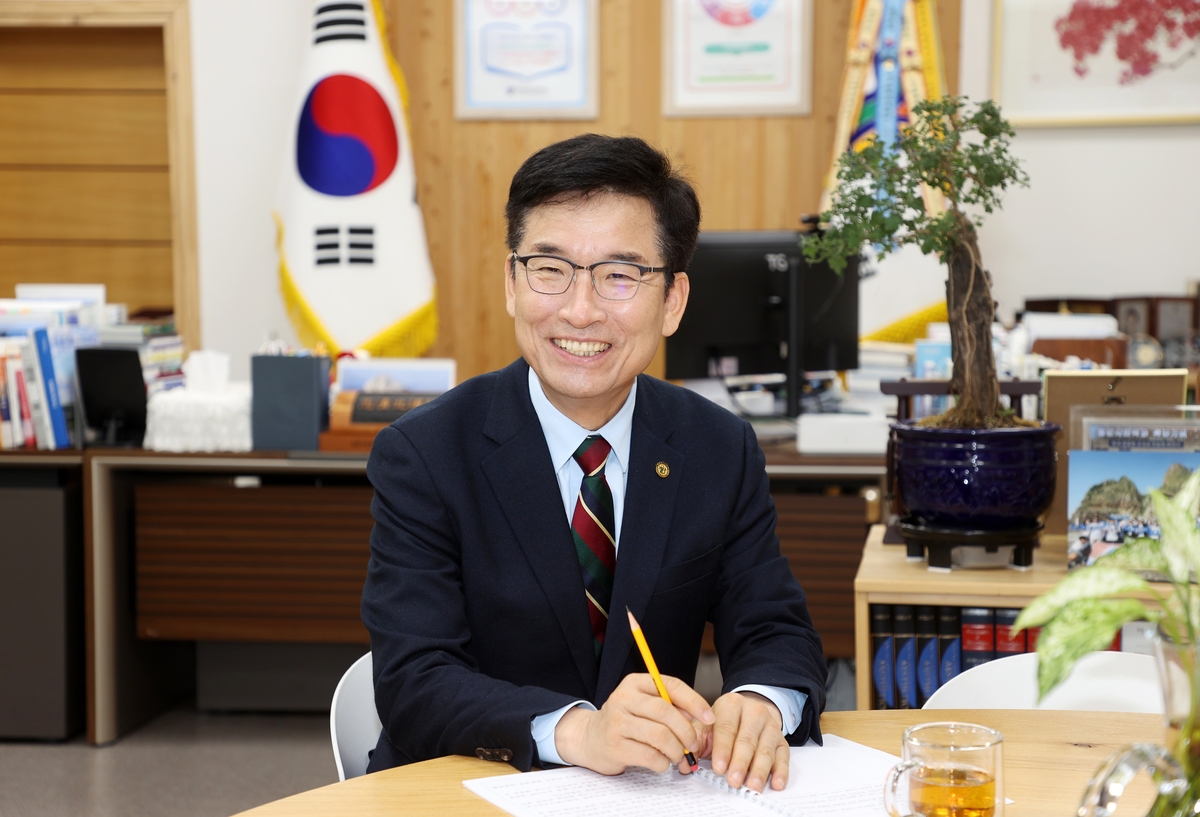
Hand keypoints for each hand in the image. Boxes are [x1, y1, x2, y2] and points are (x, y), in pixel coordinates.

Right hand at [554, 673, 714, 774]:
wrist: (591, 738)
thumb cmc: (626, 721)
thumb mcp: (644, 704)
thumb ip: (669, 705)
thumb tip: (700, 715)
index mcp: (635, 683)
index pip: (671, 685)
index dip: (694, 702)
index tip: (709, 717)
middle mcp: (623, 698)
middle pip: (666, 712)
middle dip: (687, 731)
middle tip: (694, 744)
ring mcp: (617, 722)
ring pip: (660, 736)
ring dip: (677, 750)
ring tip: (678, 755)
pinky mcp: (615, 746)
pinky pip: (651, 756)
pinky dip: (663, 763)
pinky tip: (661, 762)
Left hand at [701, 691, 787, 792]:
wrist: (750, 711)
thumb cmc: (725, 721)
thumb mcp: (708, 724)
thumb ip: (696, 740)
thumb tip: (684, 761)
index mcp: (731, 705)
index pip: (726, 727)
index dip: (722, 749)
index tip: (718, 767)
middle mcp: (753, 712)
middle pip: (747, 740)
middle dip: (740, 762)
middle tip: (734, 780)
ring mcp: (770, 726)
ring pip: (765, 749)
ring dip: (759, 770)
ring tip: (752, 785)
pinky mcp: (782, 740)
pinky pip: (783, 756)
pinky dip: (781, 771)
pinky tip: (776, 782)